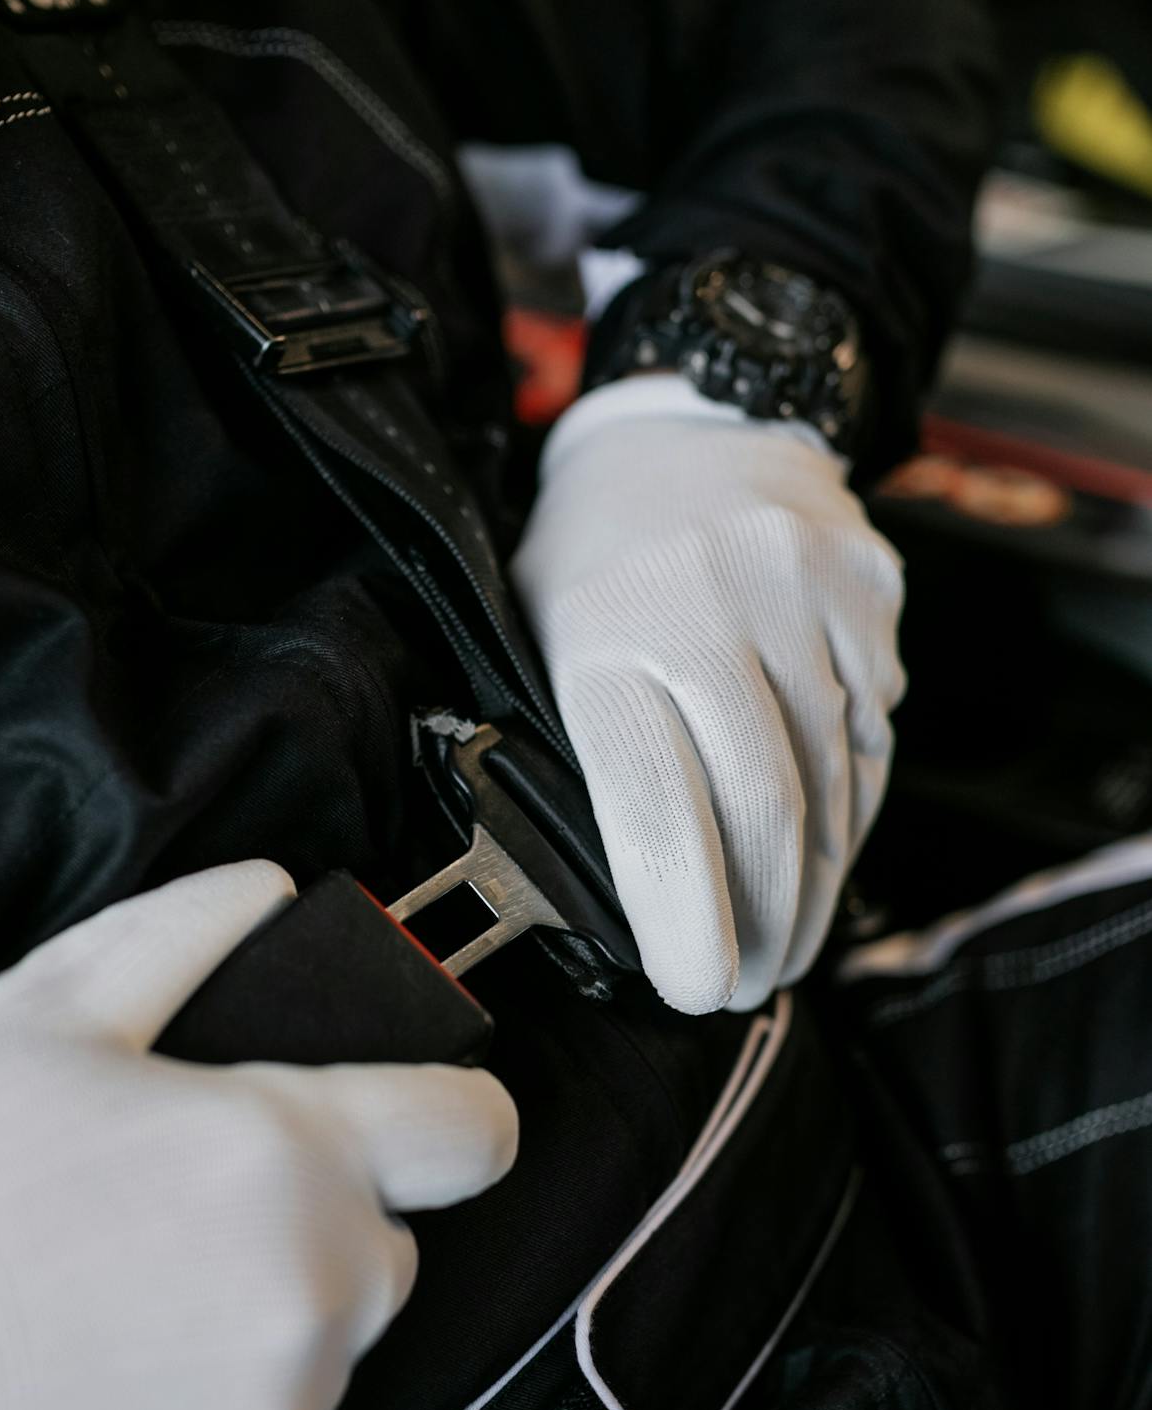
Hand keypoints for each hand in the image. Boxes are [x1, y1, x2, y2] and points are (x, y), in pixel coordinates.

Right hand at [0, 862, 516, 1409]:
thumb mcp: (43, 1016)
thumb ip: (181, 936)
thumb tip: (264, 895)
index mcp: (286, 1149)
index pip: (473, 1128)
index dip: (451, 1112)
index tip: (422, 1121)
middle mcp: (315, 1284)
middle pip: (391, 1241)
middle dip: (317, 1220)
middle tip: (186, 1214)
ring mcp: (287, 1408)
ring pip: (334, 1346)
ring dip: (269, 1322)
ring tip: (131, 1304)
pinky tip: (123, 1387)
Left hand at [512, 373, 904, 1013]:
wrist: (689, 419)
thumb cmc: (592, 560)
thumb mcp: (535, 640)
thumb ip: (572, 754)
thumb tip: (622, 906)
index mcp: (601, 636)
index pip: (651, 811)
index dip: (684, 922)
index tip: (696, 990)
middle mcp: (708, 608)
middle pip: (762, 809)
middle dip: (764, 924)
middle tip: (748, 984)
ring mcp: (802, 593)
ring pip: (832, 782)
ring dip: (815, 882)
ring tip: (787, 939)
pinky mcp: (868, 590)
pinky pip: (874, 733)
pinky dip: (853, 805)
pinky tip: (825, 846)